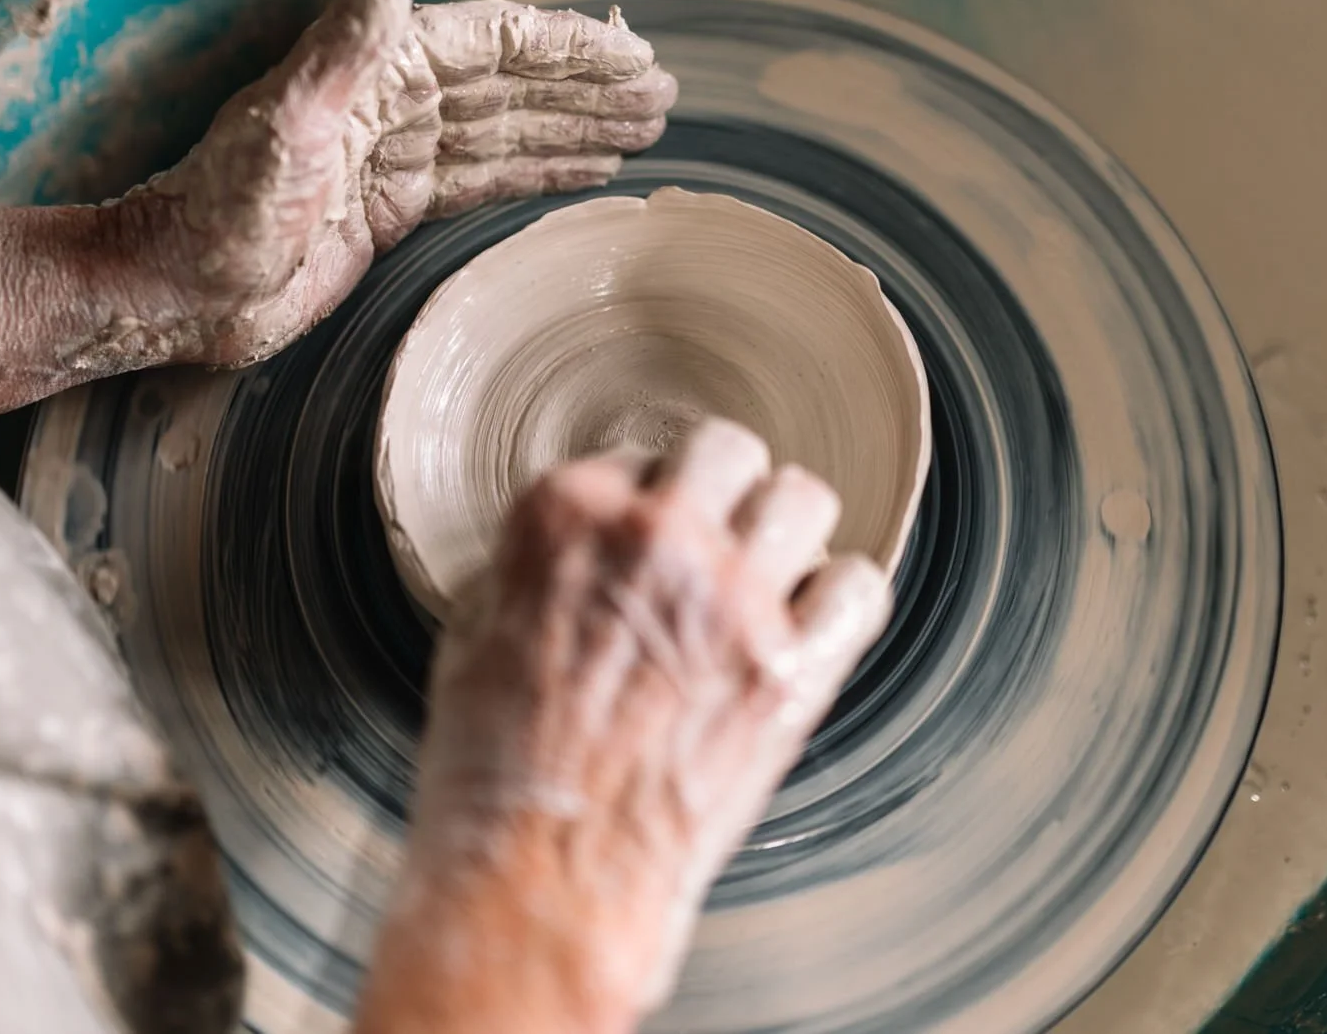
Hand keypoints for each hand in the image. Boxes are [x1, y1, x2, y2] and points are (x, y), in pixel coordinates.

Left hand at [132, 0, 675, 366]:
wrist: (179, 293)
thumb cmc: (218, 209)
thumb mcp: (285, 118)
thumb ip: (345, 36)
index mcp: (377, 71)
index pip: (494, 46)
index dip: (568, 48)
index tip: (634, 50)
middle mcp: (393, 104)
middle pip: (514, 86)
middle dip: (590, 86)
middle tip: (663, 89)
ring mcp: (396, 157)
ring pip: (508, 133)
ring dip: (576, 127)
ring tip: (646, 127)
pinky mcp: (393, 211)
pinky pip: (483, 181)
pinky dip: (538, 172)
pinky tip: (584, 172)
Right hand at [354, 420, 892, 1033]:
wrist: (538, 876)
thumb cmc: (491, 767)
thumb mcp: (470, 630)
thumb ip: (532, 561)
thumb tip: (577, 541)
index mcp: (566, 512)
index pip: (639, 454)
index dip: (646, 501)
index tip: (646, 542)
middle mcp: (656, 536)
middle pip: (729, 451)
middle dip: (723, 493)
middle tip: (716, 541)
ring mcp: (732, 599)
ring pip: (804, 498)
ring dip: (787, 534)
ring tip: (769, 576)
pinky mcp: (789, 670)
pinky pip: (856, 587)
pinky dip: (838, 604)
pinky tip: (809, 628)